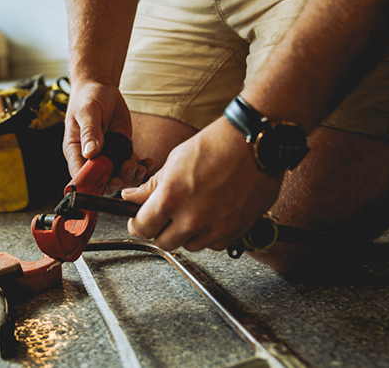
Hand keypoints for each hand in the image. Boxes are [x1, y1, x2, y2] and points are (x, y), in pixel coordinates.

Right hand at [63, 81, 152, 190]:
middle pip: (102, 180)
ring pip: (118, 176)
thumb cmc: (88, 97)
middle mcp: (90, 157)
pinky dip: (140, 167)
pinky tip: (147, 162)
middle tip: (130, 167)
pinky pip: (129, 165)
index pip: (80, 175)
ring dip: (131, 176)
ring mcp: (106, 155)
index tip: (111, 179)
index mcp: (75, 151)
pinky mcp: (120, 150)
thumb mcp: (87, 112)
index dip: (95, 183)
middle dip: (118, 180)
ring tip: (140, 166)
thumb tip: (90, 152)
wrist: (102, 88)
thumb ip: (90, 132)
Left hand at [121, 117, 282, 251]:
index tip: (140, 220)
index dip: (138, 224)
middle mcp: (192, 218)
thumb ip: (152, 186)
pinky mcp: (236, 231)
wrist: (255, 143)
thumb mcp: (175, 161)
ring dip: (188, 233)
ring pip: (190, 245)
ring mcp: (215, 227)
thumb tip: (132, 197)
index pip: (142, 228)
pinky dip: (211, 234)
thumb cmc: (217, 145)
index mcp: (171, 198)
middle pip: (164, 243)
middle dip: (161, 230)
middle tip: (166, 215)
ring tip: (195, 209)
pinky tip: (213, 214)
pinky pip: (215, 244)